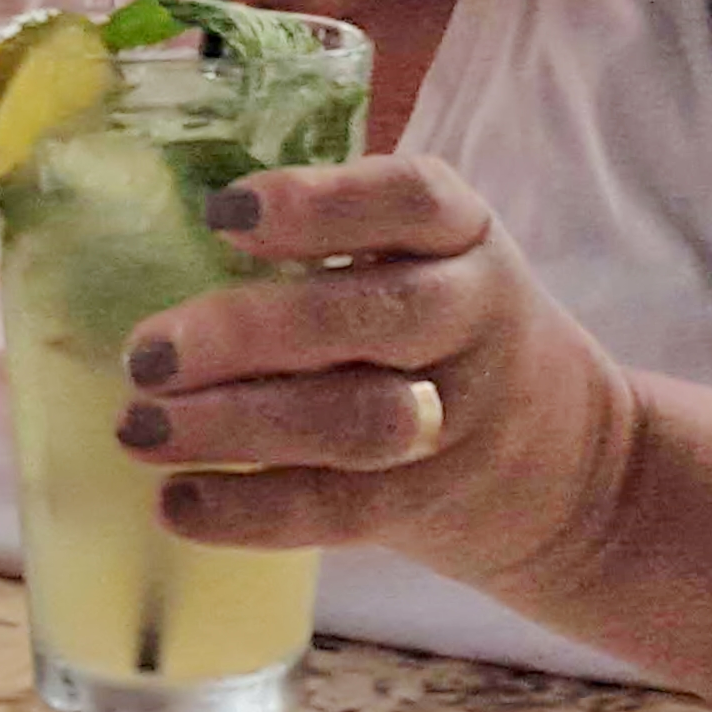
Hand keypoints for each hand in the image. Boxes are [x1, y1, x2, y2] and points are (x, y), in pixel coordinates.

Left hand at [111, 157, 646, 590]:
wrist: (572, 465)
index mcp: (461, 233)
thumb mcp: (426, 260)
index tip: (223, 214)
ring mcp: (455, 416)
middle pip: (367, 317)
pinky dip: (251, 511)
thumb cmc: (445, 332)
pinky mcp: (427, 504)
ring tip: (139, 427)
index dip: (318, 205)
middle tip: (144, 352)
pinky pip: (337, 509)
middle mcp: (470, 315)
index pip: (408, 200)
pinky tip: (177, 503)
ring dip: (235, 427)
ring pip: (351, 421)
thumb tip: (139, 236)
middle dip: (246, 335)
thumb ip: (327, 245)